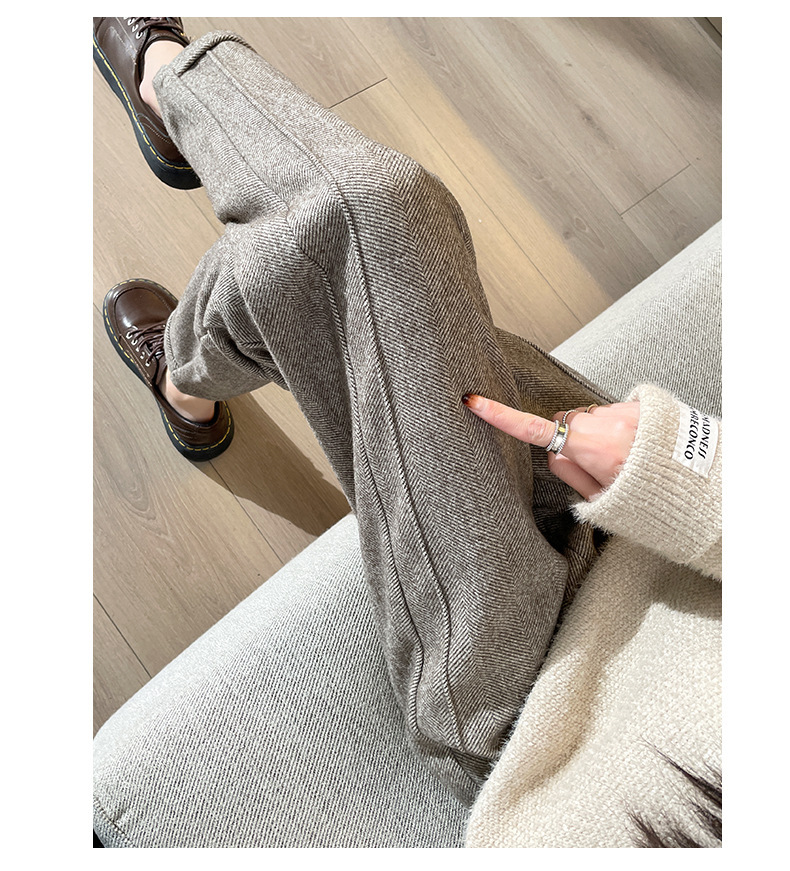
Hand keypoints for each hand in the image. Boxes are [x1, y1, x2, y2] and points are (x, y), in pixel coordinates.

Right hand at [462, 395, 639, 499]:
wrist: (700, 481)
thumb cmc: (654, 497)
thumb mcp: (603, 502)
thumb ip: (571, 474)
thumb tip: (556, 453)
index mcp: (593, 449)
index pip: (534, 431)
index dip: (501, 417)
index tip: (476, 402)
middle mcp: (606, 423)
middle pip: (564, 427)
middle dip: (573, 443)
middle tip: (601, 468)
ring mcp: (624, 410)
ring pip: (591, 420)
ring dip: (599, 436)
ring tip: (626, 458)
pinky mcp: (639, 404)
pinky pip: (613, 414)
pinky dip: (619, 429)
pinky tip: (638, 447)